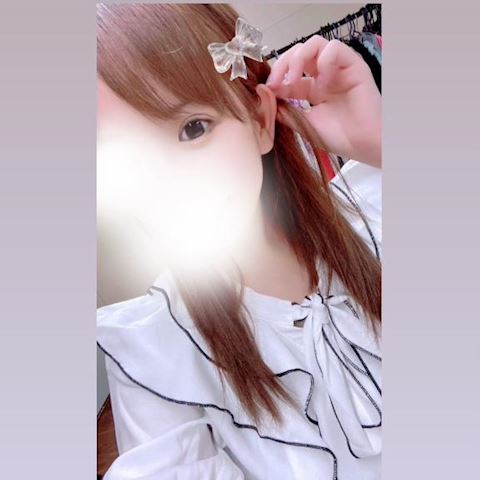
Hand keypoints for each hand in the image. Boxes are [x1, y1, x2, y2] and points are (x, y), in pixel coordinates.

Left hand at [266, 36, 381, 167]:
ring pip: (314, 44)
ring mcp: (338, 69)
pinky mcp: (353, 65)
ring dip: (298, 59)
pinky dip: (324, 62)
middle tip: (276, 83)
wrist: (362, 145)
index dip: (276, 78)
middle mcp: (324, 76)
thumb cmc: (339, 138)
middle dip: (282, 65)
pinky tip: (322, 84)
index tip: (268, 91)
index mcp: (311, 89)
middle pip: (298, 53)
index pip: (288, 72)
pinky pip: (335, 48)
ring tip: (295, 80)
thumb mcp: (304, 125)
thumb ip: (285, 111)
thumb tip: (266, 96)